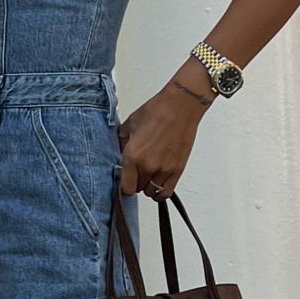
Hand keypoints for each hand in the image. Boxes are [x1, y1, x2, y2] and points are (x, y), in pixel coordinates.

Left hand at [117, 78, 211, 198]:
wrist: (181, 106)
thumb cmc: (158, 110)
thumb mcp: (131, 123)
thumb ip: (121, 141)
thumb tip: (119, 151)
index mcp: (132, 155)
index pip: (125, 187)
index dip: (124, 184)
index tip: (126, 179)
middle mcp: (147, 166)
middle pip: (137, 190)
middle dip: (136, 182)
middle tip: (139, 171)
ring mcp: (163, 170)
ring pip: (151, 192)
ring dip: (149, 186)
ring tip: (150, 175)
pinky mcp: (177, 170)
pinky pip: (166, 192)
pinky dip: (161, 192)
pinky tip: (159, 183)